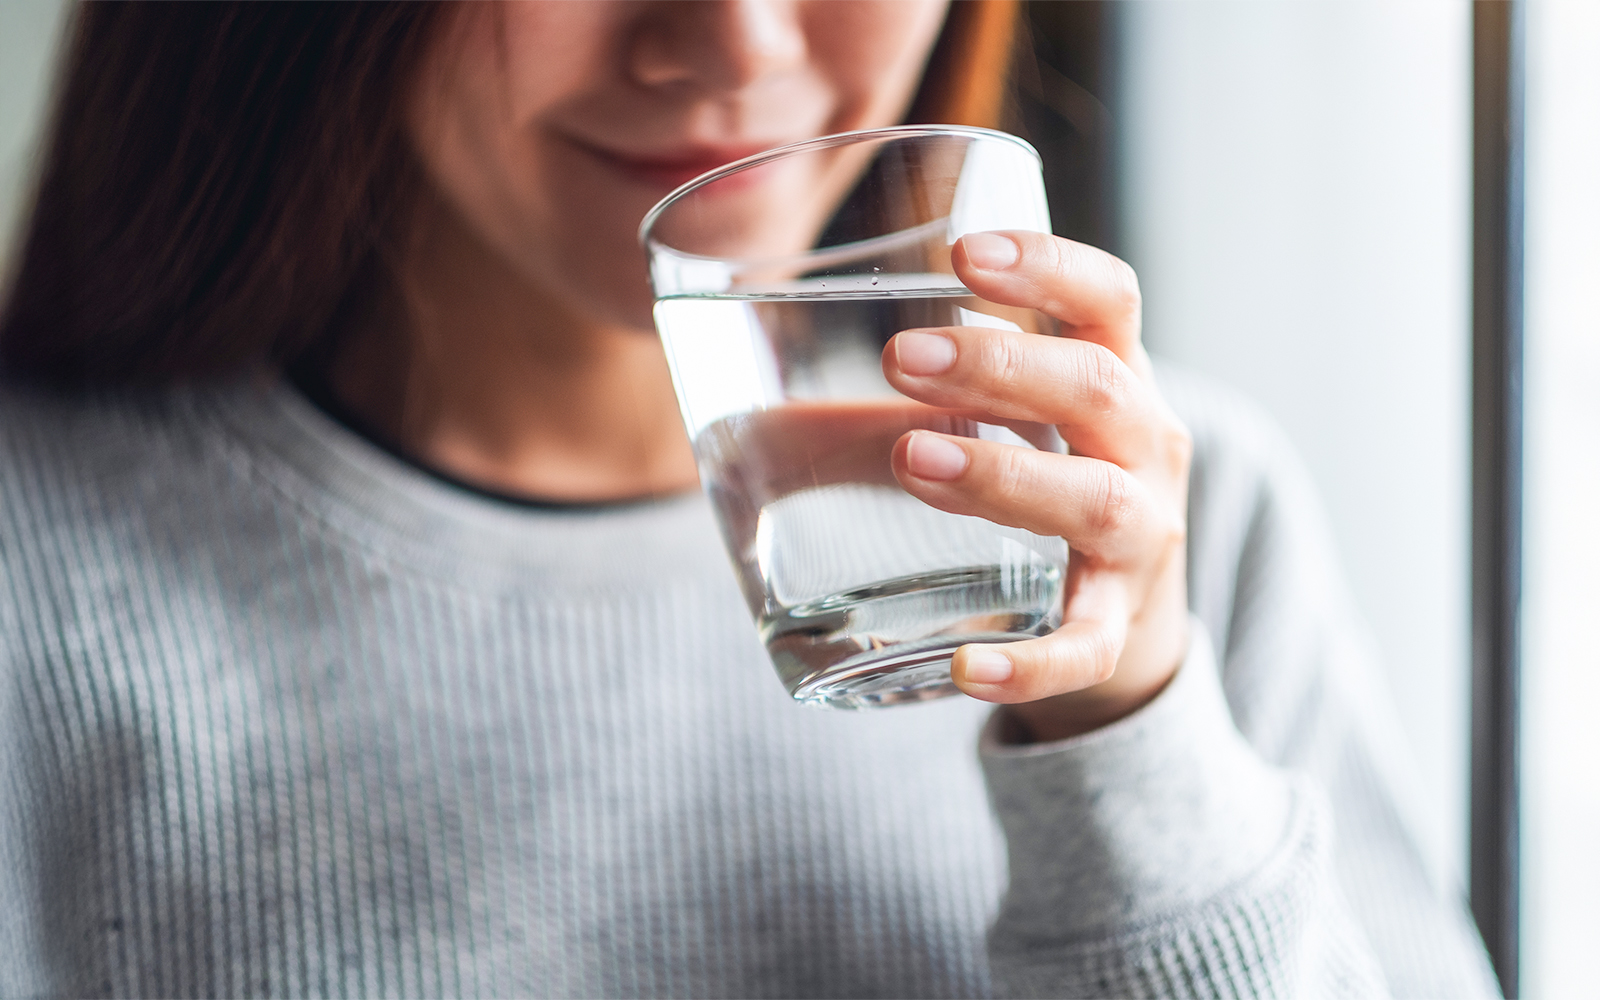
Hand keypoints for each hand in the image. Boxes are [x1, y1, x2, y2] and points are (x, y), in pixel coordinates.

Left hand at [881, 231, 1191, 742]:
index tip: (965, 252)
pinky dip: (1033, 662)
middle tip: (903, 358)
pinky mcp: (1118, 630)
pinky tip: (970, 668)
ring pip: (1096, 501)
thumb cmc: (1044, 493)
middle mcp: (1145, 449)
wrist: (1128, 629)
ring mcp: (1140, 540)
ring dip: (1006, 477)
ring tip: (914, 460)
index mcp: (1116, 379)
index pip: (1109, 299)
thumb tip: (751, 385)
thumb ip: (908, 400)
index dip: (1048, 267)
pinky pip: (1086, 648)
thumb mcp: (1008, 428)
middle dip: (1003, 367)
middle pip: (1098, 388)